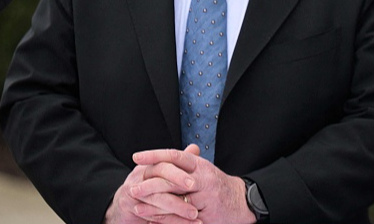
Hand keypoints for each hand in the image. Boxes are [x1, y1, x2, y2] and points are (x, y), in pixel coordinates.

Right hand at [103, 159, 199, 223]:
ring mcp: (133, 191)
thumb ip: (178, 164)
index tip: (195, 181)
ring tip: (195, 214)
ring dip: (178, 207)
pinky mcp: (129, 207)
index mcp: (150, 166)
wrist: (124, 209)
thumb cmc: (148, 191)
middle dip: (177, 182)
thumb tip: (195, 148)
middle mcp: (140, 176)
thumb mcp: (162, 175)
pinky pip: (152, 215)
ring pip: (157, 199)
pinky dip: (171, 221)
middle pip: (159, 177)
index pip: (164, 162)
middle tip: (194, 189)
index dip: (179, 171)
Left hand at [128, 144, 254, 223]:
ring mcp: (206, 197)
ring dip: (153, 206)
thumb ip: (185, 164)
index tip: (136, 156)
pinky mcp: (206, 215)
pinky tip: (151, 220)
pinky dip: (164, 219)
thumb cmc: (217, 186)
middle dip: (149, 185)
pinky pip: (181, 218)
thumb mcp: (203, 171)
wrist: (242, 202)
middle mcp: (204, 178)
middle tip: (131, 189)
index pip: (175, 156)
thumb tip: (162, 159)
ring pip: (174, 201)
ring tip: (136, 207)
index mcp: (200, 165)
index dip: (155, 155)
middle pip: (171, 179)